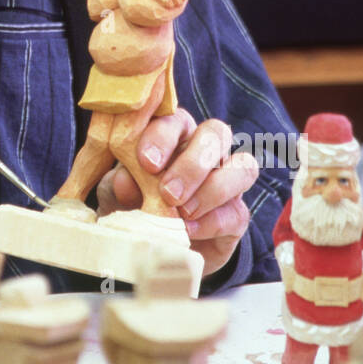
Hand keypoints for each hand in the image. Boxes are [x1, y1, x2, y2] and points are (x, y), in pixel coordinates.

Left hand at [95, 109, 257, 277]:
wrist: (151, 244)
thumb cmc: (133, 203)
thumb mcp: (119, 192)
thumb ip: (122, 182)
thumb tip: (126, 180)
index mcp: (174, 132)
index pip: (176, 119)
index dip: (163, 137)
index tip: (146, 162)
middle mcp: (205, 149)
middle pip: (216, 133)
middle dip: (193, 163)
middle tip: (168, 192)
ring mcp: (226, 180)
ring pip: (243, 167)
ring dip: (212, 189)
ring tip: (183, 212)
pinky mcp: (236, 214)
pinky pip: (236, 211)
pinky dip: (211, 223)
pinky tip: (188, 231)